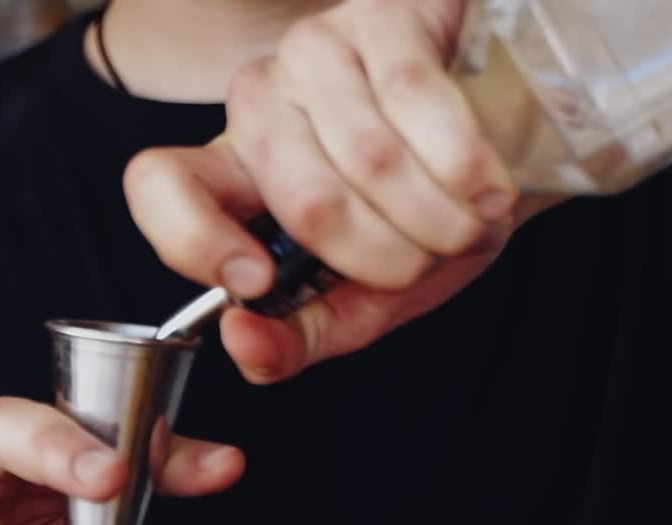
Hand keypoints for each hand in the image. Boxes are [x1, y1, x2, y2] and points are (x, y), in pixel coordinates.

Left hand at [125, 0, 529, 382]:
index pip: (160, 186)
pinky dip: (464, 167)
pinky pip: (417, 102)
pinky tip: (486, 188)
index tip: (256, 280)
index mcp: (235, 180)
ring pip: (368, 162)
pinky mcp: (379, 14)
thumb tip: (242, 343)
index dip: (196, 238)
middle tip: (423, 259)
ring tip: (462, 223)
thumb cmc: (422, 219)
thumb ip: (295, 339)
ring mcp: (312, 53)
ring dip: (436, 219)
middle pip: (302, 202)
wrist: (511, 144)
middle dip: (387, 258)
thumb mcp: (359, 301)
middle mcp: (258, 107)